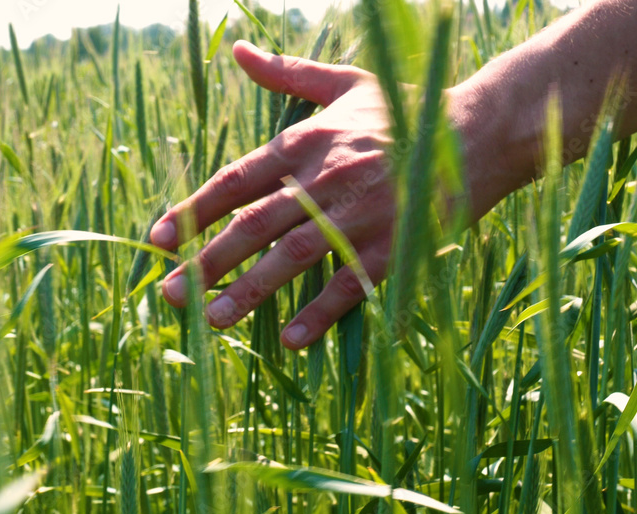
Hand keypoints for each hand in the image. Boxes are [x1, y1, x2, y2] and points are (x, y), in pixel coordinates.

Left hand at [149, 40, 395, 349]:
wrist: (478, 131)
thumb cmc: (405, 108)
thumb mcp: (344, 83)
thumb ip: (287, 74)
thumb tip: (238, 49)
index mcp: (306, 141)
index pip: (236, 181)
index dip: (195, 211)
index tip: (158, 239)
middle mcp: (325, 178)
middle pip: (254, 225)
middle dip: (208, 260)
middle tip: (171, 295)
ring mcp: (359, 214)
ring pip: (293, 257)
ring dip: (250, 291)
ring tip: (213, 320)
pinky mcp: (393, 244)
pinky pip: (351, 284)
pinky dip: (320, 314)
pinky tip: (292, 341)